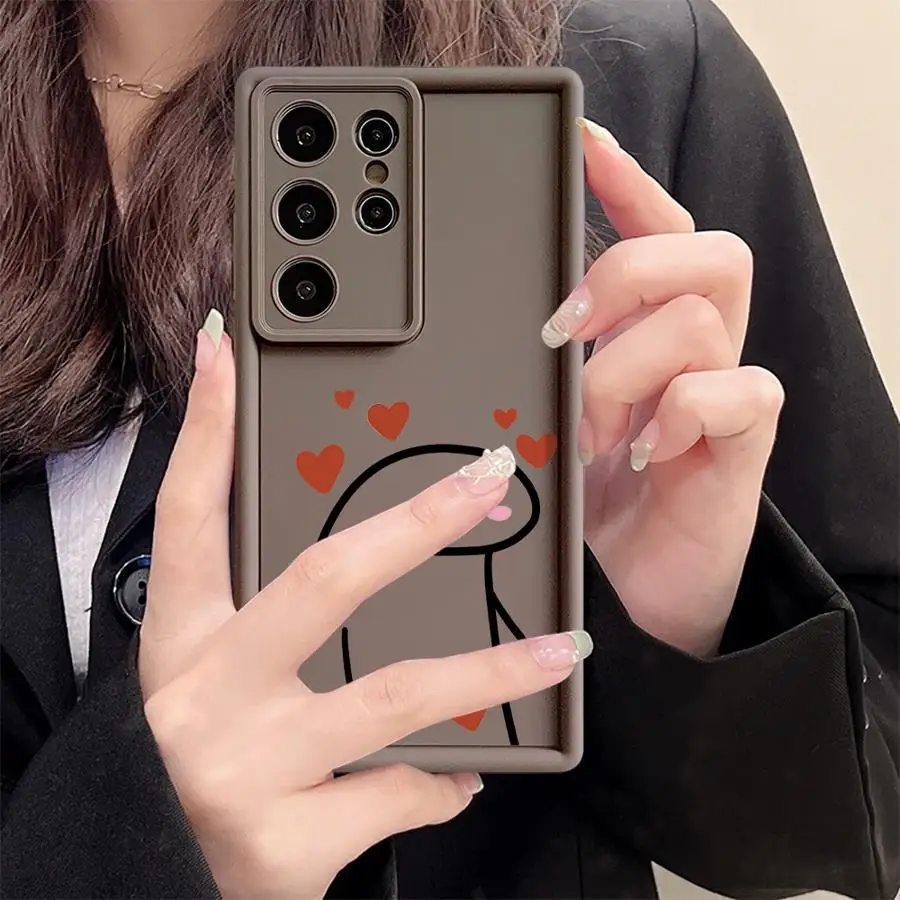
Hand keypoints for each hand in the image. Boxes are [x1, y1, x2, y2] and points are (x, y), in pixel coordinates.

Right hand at [138, 318, 589, 899]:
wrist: (144, 891)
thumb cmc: (187, 769)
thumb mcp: (204, 680)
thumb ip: (260, 617)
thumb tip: (352, 546)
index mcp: (185, 641)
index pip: (189, 513)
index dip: (203, 428)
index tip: (225, 350)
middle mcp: (208, 693)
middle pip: (324, 580)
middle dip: (416, 523)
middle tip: (489, 481)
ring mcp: (247, 767)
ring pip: (395, 695)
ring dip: (491, 670)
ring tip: (558, 650)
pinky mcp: (288, 843)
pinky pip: (400, 795)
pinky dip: (443, 784)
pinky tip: (465, 775)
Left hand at [542, 119, 784, 656]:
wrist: (641, 578)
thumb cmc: (597, 493)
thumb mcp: (556, 415)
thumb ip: (550, 365)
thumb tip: (510, 324)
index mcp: (647, 330)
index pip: (658, 229)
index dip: (628, 179)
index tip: (583, 140)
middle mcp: (695, 349)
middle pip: (703, 249)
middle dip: (626, 273)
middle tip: (566, 332)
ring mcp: (725, 392)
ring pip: (702, 319)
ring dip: (627, 370)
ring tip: (595, 429)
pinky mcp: (745, 442)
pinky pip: (739, 392)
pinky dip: (680, 414)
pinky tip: (646, 452)